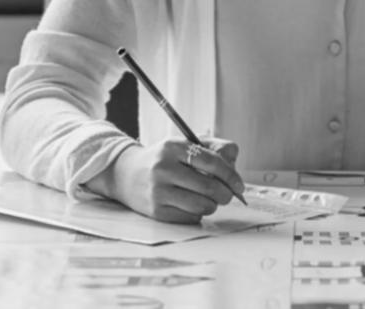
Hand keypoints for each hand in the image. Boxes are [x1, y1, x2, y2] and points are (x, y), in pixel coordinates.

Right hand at [90, 137, 243, 223]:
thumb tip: (234, 159)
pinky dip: (197, 214)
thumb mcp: (184, 146)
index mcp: (173, 147)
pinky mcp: (156, 212)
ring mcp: (158, 191)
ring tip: (208, 199)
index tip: (239, 184)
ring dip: (212, 205)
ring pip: (202, 206)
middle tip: (228, 195)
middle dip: (226, 194)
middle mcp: (163, 168)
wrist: (125, 174)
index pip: (212, 162)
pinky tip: (190, 205)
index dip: (231, 175)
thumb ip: (212, 148)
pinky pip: (190, 218)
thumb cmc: (163, 159)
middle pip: (210, 187)